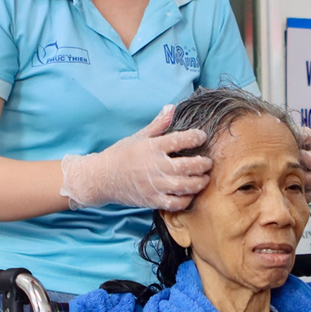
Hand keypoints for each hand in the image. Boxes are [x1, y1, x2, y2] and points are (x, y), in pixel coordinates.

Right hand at [60, 105, 211, 210]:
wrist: (101, 178)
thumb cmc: (121, 155)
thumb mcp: (139, 136)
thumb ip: (158, 124)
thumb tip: (172, 107)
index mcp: (151, 148)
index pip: (179, 140)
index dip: (194, 137)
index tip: (202, 136)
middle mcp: (154, 166)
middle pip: (186, 166)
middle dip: (202, 164)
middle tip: (208, 162)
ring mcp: (153, 185)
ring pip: (184, 186)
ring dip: (199, 182)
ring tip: (204, 178)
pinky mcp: (151, 200)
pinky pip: (174, 203)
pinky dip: (186, 200)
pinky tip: (190, 194)